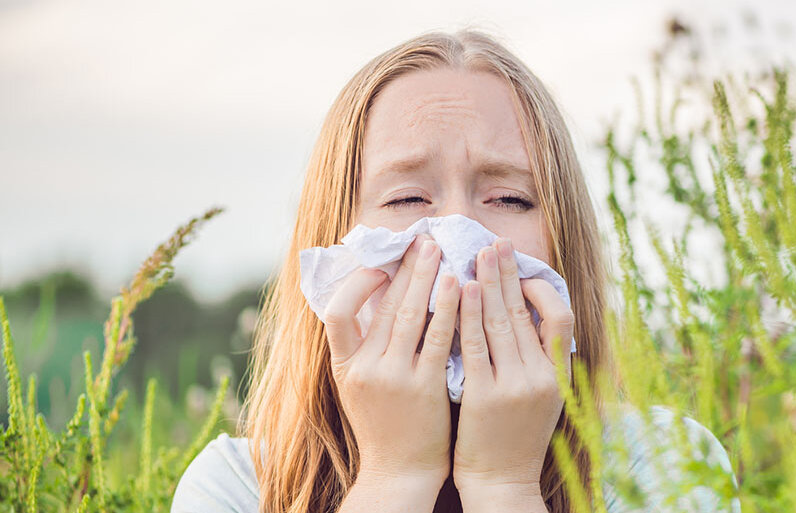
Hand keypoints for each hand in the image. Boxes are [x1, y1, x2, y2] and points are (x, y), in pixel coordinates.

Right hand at [321, 234, 460, 491]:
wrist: (402, 473)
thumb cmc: (386, 426)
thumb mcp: (359, 388)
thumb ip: (362, 348)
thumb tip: (373, 300)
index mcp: (344, 367)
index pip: (335, 313)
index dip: (357, 284)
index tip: (380, 266)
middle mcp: (365, 369)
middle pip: (382, 305)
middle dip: (403, 267)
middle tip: (422, 238)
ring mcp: (394, 378)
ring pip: (409, 315)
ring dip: (425, 277)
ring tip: (439, 250)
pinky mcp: (425, 387)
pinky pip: (438, 337)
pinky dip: (448, 308)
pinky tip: (459, 285)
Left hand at [452, 238, 574, 503]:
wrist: (501, 483)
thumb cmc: (516, 440)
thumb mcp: (543, 401)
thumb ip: (540, 363)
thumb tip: (533, 320)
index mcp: (558, 378)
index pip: (561, 320)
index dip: (542, 291)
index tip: (523, 272)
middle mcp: (541, 379)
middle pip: (526, 313)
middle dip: (510, 274)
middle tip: (496, 243)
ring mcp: (513, 387)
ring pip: (502, 323)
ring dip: (489, 284)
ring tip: (478, 255)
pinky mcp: (484, 396)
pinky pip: (476, 346)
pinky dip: (469, 314)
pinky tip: (462, 291)